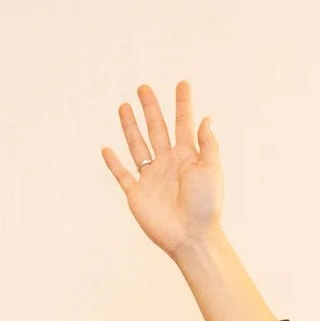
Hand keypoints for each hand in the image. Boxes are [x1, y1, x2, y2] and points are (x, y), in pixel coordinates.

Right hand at [103, 81, 224, 258]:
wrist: (192, 237)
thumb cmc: (206, 206)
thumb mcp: (212, 170)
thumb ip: (208, 143)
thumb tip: (205, 117)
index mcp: (187, 156)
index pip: (183, 123)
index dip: (182, 103)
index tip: (182, 83)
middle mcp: (168, 163)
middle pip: (156, 129)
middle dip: (150, 108)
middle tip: (143, 88)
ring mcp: (151, 178)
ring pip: (137, 146)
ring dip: (130, 126)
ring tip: (123, 106)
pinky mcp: (137, 194)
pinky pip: (122, 175)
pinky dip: (113, 163)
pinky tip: (107, 149)